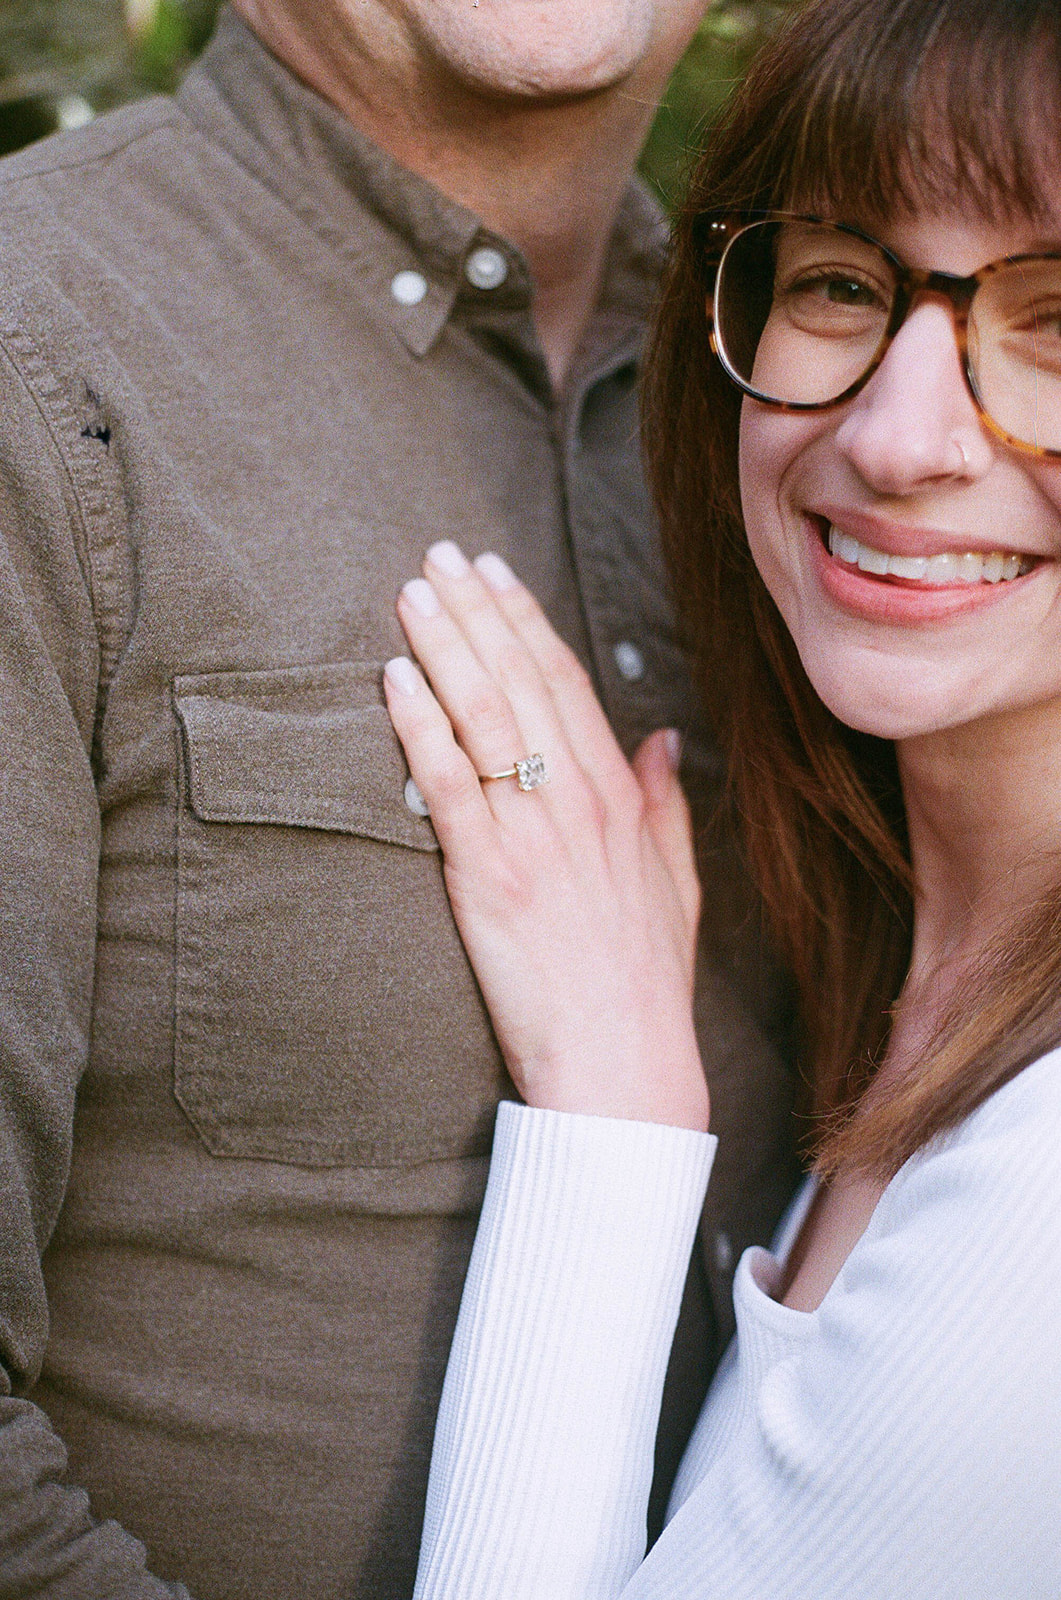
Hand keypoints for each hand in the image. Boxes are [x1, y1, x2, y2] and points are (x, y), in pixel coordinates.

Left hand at [383, 541, 708, 1132]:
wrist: (625, 1065)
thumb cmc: (645, 982)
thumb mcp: (675, 883)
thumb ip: (665, 802)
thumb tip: (664, 736)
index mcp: (620, 795)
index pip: (567, 682)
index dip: (525, 620)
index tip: (494, 573)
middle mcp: (578, 800)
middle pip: (519, 680)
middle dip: (476, 609)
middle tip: (438, 556)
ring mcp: (533, 835)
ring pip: (484, 715)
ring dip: (444, 645)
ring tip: (411, 594)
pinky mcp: (488, 877)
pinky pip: (449, 784)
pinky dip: (420, 726)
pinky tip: (395, 678)